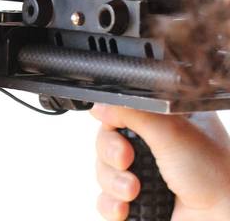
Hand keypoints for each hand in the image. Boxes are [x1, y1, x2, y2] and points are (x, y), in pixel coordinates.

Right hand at [92, 105, 229, 220]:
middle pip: (106, 142)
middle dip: (111, 154)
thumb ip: (133, 111)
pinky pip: (106, 199)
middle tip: (127, 160)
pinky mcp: (138, 203)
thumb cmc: (215, 176)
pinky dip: (110, 203)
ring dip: (113, 182)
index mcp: (164, 122)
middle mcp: (153, 147)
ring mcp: (145, 176)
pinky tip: (125, 207)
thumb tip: (99, 106)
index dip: (112, 121)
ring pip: (103, 171)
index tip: (116, 129)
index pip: (121, 112)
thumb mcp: (171, 130)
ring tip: (134, 191)